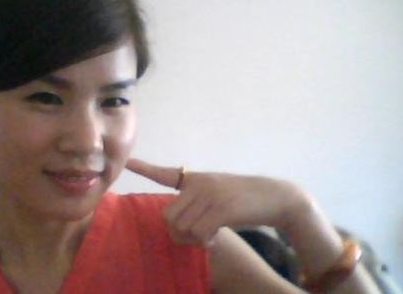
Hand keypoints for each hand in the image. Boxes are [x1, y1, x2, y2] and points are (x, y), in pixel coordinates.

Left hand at [125, 158, 307, 246]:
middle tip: (194, 235)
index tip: (128, 162)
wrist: (274, 197)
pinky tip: (214, 238)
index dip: (144, 169)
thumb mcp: (216, 193)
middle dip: (177, 231)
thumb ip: (196, 203)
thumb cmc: (243, 200)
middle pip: (169, 215)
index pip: (165, 174)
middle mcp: (199, 183)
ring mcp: (210, 195)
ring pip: (182, 226)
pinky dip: (204, 241)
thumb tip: (177, 227)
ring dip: (192, 238)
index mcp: (195, 178)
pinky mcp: (222, 209)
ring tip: (207, 235)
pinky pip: (198, 232)